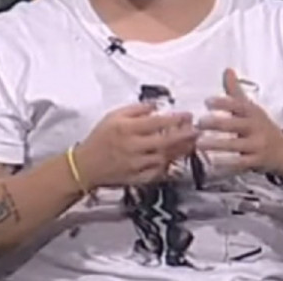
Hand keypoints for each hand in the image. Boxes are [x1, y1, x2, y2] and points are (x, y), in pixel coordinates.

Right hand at [76, 103, 197, 188]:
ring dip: (180, 150)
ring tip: (191, 143)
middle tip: (197, 131)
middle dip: (184, 136)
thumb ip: (136, 109)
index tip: (187, 116)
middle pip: (165, 141)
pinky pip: (157, 173)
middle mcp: (133, 147)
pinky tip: (175, 159)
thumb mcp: (114, 116)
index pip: (157, 123)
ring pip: (164, 158)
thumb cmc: (99, 140)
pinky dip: (168, 166)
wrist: (86, 166)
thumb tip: (155, 105)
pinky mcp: (136, 178)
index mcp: (127, 129)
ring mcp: (135, 164)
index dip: (176, 119)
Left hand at [197, 68, 282, 176]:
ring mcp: (256, 145)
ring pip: (234, 145)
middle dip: (216, 124)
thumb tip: (227, 70)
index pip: (238, 105)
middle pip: (234, 124)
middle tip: (199, 123)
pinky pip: (239, 163)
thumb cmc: (262, 127)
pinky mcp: (256, 162)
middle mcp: (255, 128)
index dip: (223, 103)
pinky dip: (225, 163)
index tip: (207, 102)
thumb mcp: (251, 108)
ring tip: (199, 144)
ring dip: (216, 145)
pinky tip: (212, 162)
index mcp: (253, 113)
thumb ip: (236, 91)